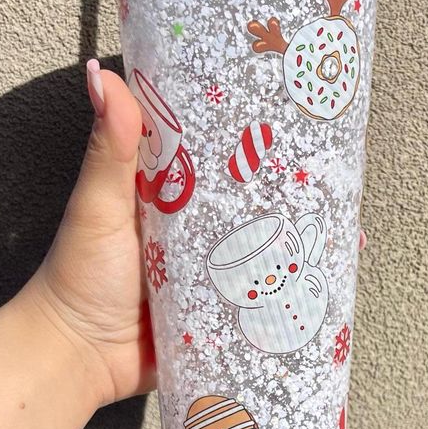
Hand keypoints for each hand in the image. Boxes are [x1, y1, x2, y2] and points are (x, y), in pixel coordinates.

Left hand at [19, 60, 368, 409]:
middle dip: (290, 187)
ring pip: (262, 244)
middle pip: (249, 199)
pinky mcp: (218, 307)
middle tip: (339, 172)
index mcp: (170, 191)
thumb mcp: (100, 204)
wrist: (78, 356)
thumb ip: (109, 148)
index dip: (252, 132)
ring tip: (349, 223)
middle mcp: (194, 224)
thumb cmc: (81, 273)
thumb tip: (98, 72)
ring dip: (298, 236)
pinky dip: (289, 284)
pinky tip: (327, 277)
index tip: (293, 110)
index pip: (218, 151)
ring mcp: (210, 267)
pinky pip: (260, 292)